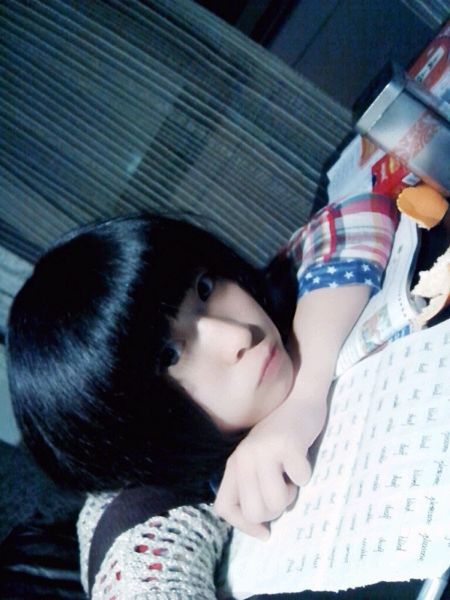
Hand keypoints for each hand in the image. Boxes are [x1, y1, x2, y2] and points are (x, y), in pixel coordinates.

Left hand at [213, 392, 326, 539]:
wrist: (300, 401)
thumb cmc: (281, 440)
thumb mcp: (258, 462)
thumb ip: (253, 488)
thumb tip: (261, 529)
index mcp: (235, 464)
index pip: (224, 507)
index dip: (243, 526)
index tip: (265, 531)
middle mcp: (244, 456)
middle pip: (255, 511)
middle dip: (275, 510)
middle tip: (284, 490)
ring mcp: (264, 450)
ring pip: (276, 502)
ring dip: (291, 495)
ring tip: (291, 476)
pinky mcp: (287, 444)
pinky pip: (300, 480)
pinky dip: (306, 476)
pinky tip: (302, 460)